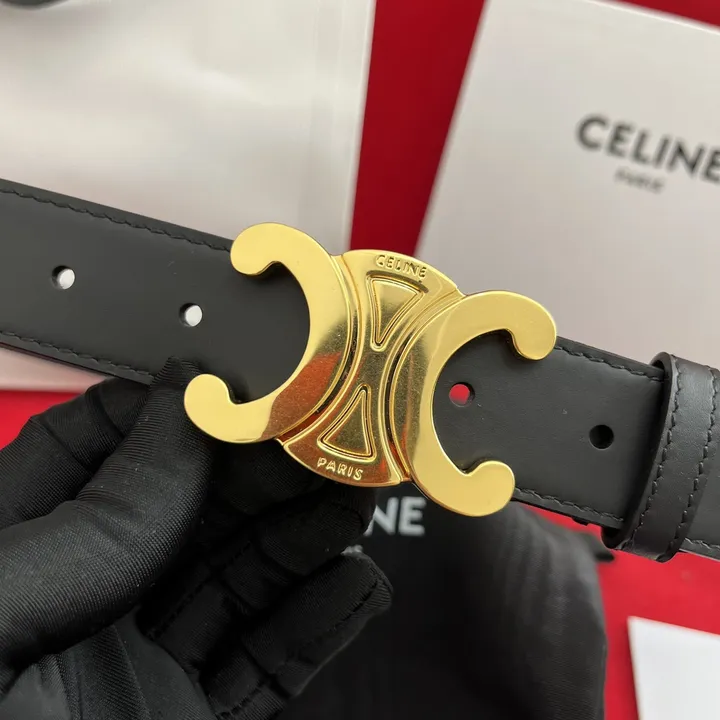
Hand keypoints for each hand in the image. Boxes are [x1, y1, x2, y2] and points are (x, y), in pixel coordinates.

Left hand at [0, 359, 390, 719]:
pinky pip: (268, 667)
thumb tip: (176, 414)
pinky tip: (355, 584)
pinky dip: (319, 624)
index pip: (102, 453)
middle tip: (325, 445)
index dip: (176, 415)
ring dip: (306, 539)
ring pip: (243, 583)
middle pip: (192, 514)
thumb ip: (94, 522)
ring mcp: (140, 671)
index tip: (240, 392)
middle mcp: (83, 610)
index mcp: (15, 565)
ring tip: (354, 502)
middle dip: (263, 476)